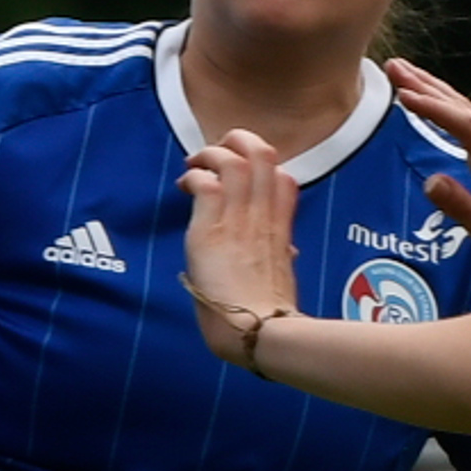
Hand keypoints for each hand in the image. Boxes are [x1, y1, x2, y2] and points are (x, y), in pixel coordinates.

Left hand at [178, 130, 300, 366]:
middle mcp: (261, 217)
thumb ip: (282, 256)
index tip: (245, 172)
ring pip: (232, 160)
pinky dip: (192, 177)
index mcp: (280, 229)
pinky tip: (184, 186)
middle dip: (239, 140)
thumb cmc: (266, 316)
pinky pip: (204, 184)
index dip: (267, 165)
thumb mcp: (283, 278)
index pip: (286, 178)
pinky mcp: (211, 231)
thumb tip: (286, 252)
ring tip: (196, 163)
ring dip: (210, 154)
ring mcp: (238, 220)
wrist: (257, 331)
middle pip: (262, 154)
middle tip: (219, 150)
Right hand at [388, 59, 470, 278]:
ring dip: (433, 89)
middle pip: (462, 108)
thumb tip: (429, 181)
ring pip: (465, 109)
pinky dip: (444, 105)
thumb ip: (461, 208)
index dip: (434, 109)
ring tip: (403, 72)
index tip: (403, 96)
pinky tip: (430, 98)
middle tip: (393, 67)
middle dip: (426, 85)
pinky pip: (468, 120)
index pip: (465, 125)